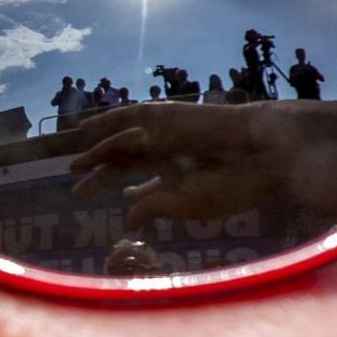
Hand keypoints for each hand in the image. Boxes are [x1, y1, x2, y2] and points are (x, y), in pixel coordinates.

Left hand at [67, 100, 336, 230]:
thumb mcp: (186, 204)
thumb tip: (127, 221)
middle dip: (101, 175)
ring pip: (123, 143)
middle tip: (76, 187)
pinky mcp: (164, 115)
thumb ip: (153, 208)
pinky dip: (106, 121)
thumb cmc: (232, 184)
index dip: (126, 195)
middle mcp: (169, 155)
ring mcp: (165, 134)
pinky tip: (84, 130)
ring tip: (74, 164)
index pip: (146, 187)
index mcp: (179, 179)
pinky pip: (128, 116)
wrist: (262, 152)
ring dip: (97, 152)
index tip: (108, 204)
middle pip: (127, 164)